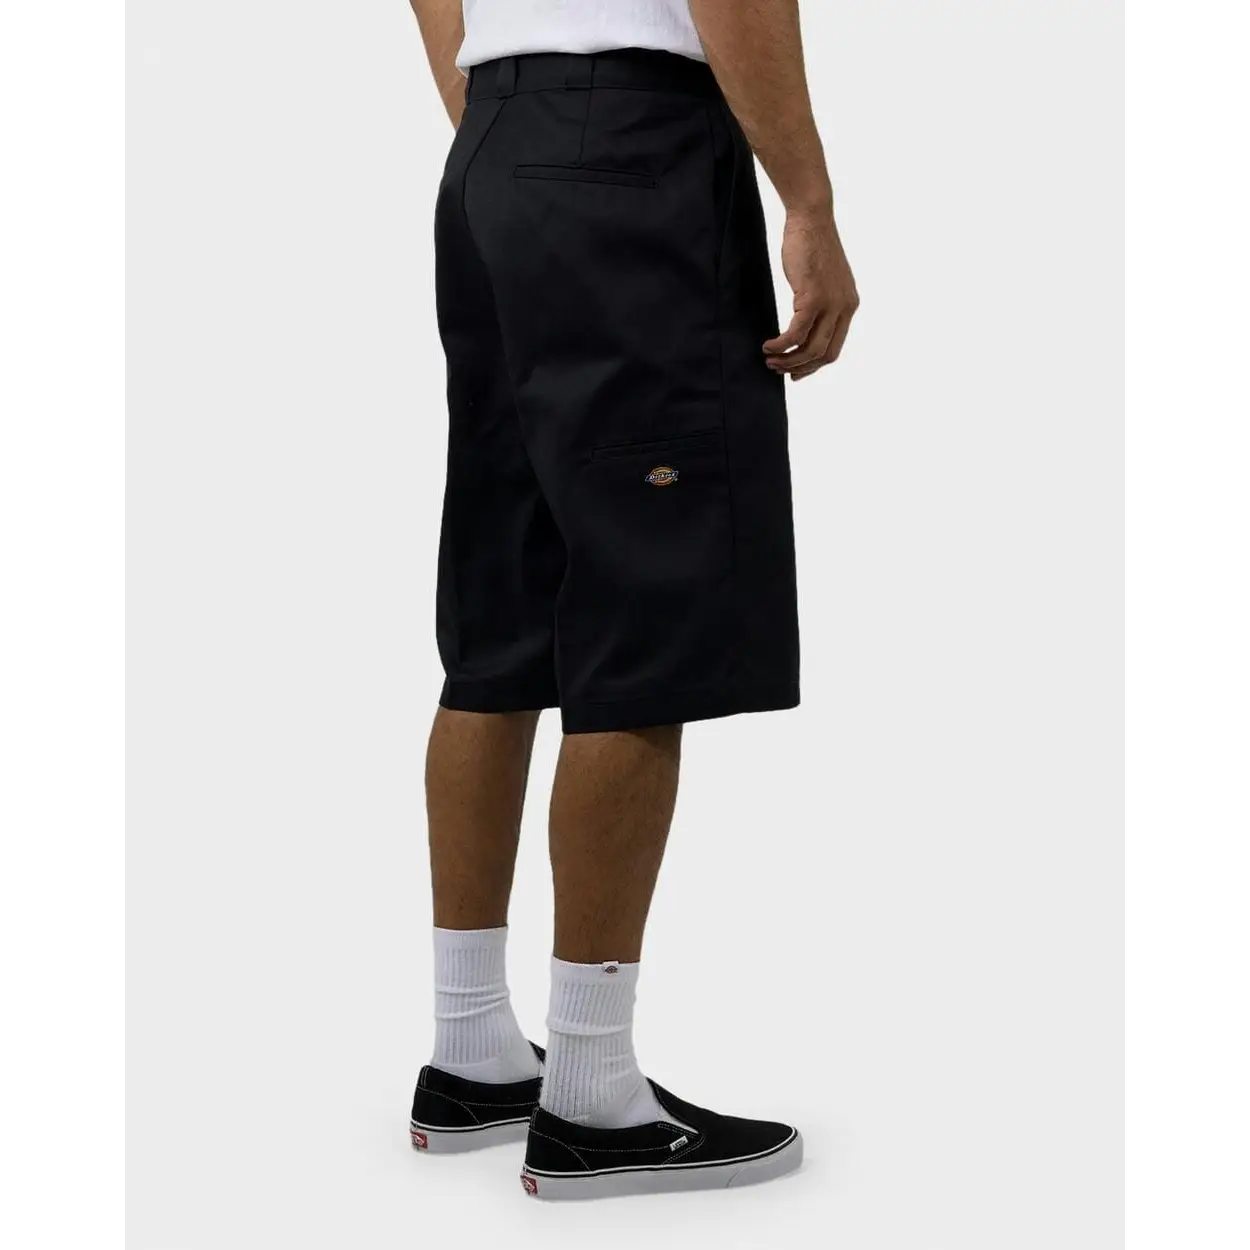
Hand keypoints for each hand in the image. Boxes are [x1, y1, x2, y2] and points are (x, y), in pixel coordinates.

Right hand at [764, 209, 858, 379]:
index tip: (795, 371)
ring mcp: (831, 303)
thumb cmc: (811, 245)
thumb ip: (820, 304)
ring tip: (770, 359)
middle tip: (778, 369)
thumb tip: (805, 326)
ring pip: (811, 348)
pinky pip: (796, 333)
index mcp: (849, 305)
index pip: (835, 348)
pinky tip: (768, 345)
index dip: (813, 365)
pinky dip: (781, 344)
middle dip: (800, 367)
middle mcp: (844, 307)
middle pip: (824, 354)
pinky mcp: (813, 297)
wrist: (811, 218)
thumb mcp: (822, 281)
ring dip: (788, 359)